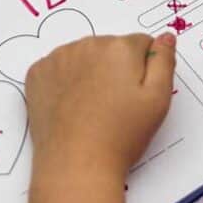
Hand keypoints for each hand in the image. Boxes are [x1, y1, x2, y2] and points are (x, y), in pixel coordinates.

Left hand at [25, 33, 176, 182]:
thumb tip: (165, 37)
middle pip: (110, 48)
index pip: (141, 44)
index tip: (136, 95)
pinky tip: (71, 106)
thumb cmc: (120, 136)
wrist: (76, 165)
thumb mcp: (158, 100)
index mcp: (120, 48)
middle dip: (116, 69)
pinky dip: (64, 81)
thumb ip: (164, 61)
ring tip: (92, 108)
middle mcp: (87, 44)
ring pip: (83, 56)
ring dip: (90, 72)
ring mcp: (58, 58)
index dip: (143, 70)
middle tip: (115, 105)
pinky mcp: (37, 73)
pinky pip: (58, 68)